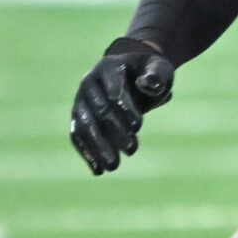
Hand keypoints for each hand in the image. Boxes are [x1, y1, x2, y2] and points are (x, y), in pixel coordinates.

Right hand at [70, 37, 174, 174]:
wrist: (133, 75)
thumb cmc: (150, 73)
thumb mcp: (160, 68)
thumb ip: (157, 75)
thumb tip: (149, 84)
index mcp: (108, 67)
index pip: (114, 90)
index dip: (125, 108)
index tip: (138, 127)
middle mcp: (89, 82)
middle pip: (98, 110)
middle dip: (115, 131)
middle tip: (132, 150)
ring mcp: (80, 100)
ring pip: (84, 126)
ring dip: (98, 147)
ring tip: (113, 166)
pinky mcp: (78, 117)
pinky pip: (78, 136)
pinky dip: (87, 153)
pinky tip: (98, 170)